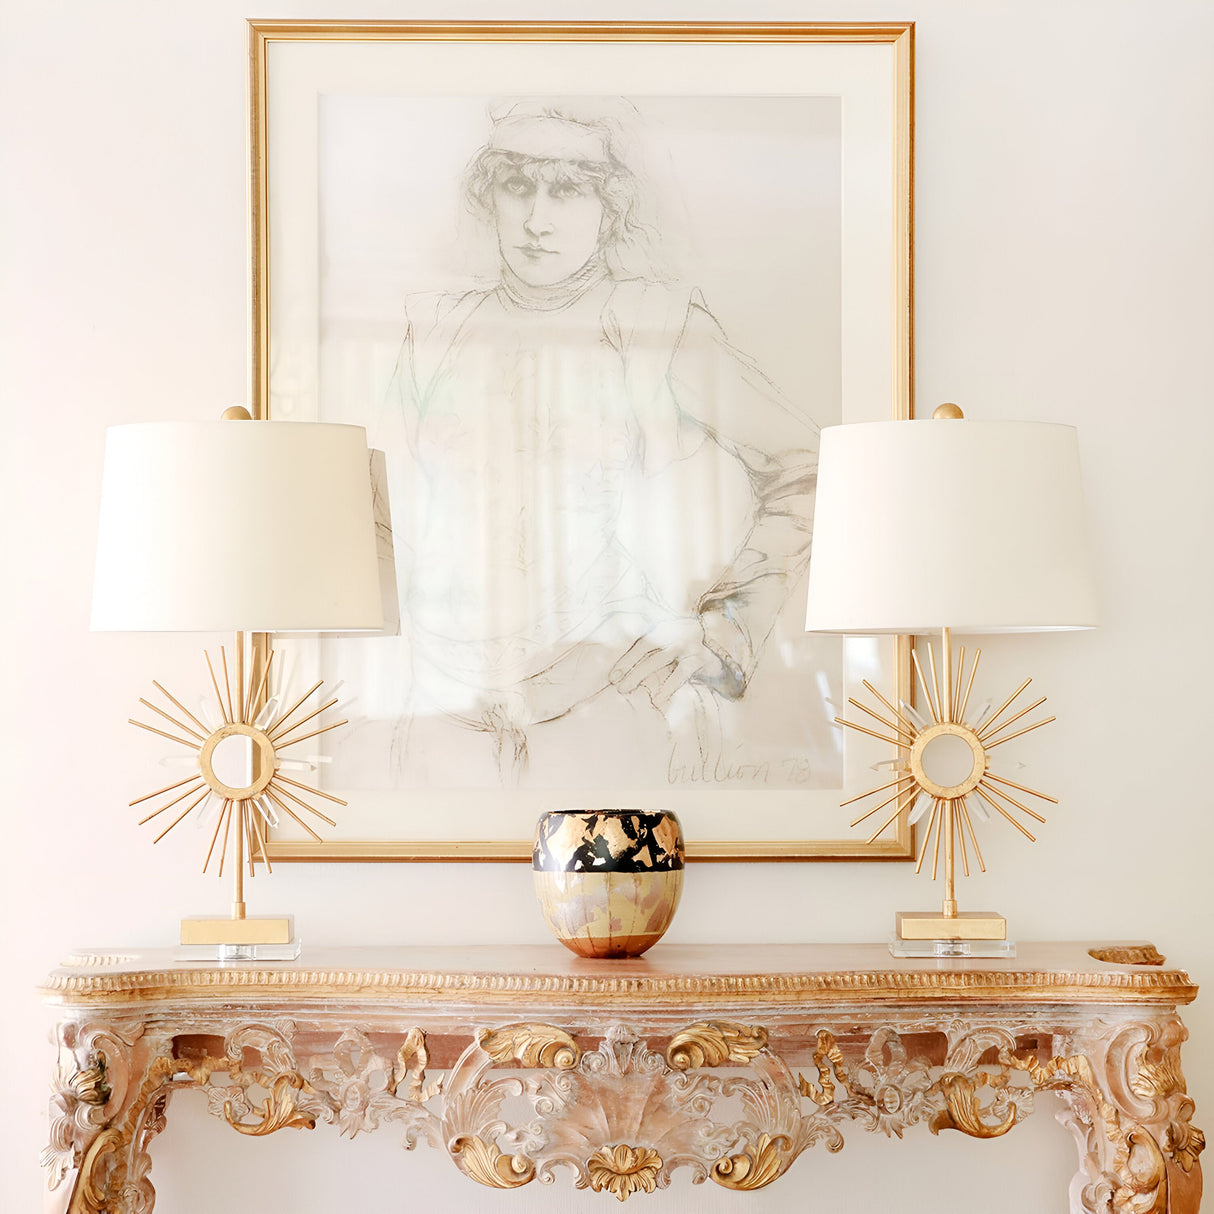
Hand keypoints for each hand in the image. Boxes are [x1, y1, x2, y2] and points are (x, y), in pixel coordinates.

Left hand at [609, 618, 727, 711]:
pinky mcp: (699, 657)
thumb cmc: (685, 648)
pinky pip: (681, 673)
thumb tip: (622, 670)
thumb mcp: (668, 642)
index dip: (625, 660)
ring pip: (660, 661)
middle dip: (631, 671)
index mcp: (663, 628)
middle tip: (619, 688)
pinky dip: (668, 687)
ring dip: (641, 676)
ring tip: (626, 691)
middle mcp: (673, 633)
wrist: (720, 644)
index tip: (612, 677)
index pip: (640, 644)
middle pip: (648, 652)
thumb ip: (650, 649)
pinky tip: (657, 699)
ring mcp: (687, 644)